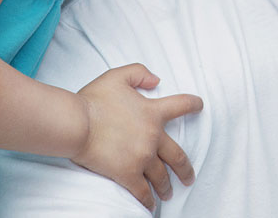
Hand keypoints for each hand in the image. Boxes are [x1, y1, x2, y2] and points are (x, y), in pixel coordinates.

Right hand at [73, 64, 202, 210]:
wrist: (77, 124)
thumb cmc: (94, 100)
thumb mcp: (119, 76)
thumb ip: (140, 73)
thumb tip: (156, 80)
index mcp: (153, 112)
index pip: (182, 105)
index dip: (194, 104)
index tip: (200, 106)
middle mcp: (153, 136)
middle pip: (177, 155)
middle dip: (185, 168)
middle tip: (190, 177)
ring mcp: (142, 157)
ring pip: (161, 176)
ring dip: (166, 186)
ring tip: (168, 193)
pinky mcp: (127, 174)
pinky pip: (142, 191)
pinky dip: (148, 200)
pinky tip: (150, 205)